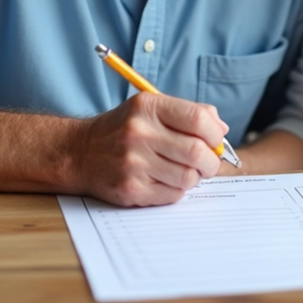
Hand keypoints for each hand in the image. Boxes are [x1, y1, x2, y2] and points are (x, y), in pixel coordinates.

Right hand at [76, 92, 228, 206]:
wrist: (80, 152)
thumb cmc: (124, 129)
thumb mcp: (151, 108)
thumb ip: (189, 112)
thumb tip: (222, 130)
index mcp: (148, 107)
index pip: (198, 119)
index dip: (215, 134)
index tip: (215, 140)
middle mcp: (139, 133)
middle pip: (197, 152)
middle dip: (211, 161)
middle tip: (208, 163)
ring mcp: (133, 163)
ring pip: (188, 177)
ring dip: (194, 177)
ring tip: (186, 171)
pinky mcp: (131, 189)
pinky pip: (173, 194)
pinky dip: (177, 190)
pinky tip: (166, 180)